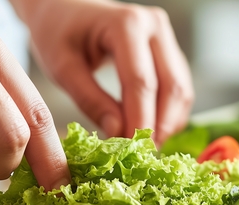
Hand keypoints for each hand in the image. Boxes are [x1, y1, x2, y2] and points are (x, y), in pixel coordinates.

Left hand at [11, 0, 194, 143]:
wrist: (63, 8)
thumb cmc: (57, 33)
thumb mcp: (62, 67)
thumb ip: (90, 99)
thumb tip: (118, 132)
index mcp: (126, 24)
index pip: (141, 82)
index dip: (139, 120)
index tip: (130, 150)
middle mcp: (154, 26)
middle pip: (171, 86)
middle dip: (159, 126)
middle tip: (142, 156)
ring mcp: (166, 36)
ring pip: (181, 89)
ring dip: (168, 123)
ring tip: (145, 148)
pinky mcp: (169, 50)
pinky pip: (179, 88)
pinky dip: (169, 114)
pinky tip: (150, 131)